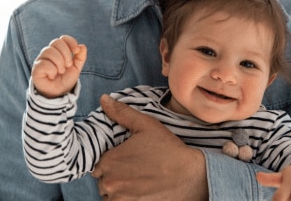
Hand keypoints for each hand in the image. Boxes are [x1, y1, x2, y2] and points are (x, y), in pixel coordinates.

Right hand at [31, 35, 86, 97]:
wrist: (58, 93)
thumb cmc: (65, 79)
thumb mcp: (76, 68)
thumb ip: (80, 57)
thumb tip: (82, 46)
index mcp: (58, 50)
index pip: (63, 38)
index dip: (71, 42)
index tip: (76, 51)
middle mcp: (48, 52)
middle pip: (56, 42)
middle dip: (66, 54)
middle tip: (68, 65)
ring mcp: (41, 59)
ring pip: (50, 51)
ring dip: (60, 63)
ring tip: (60, 72)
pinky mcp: (36, 68)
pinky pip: (45, 63)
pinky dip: (52, 71)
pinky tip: (52, 76)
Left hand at [92, 95, 207, 200]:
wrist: (191, 175)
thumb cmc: (169, 149)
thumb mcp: (146, 125)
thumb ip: (122, 113)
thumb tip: (104, 99)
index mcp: (109, 160)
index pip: (99, 164)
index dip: (113, 161)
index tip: (127, 160)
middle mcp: (109, 182)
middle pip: (103, 181)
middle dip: (115, 176)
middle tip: (136, 170)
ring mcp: (120, 199)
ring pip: (111, 196)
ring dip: (120, 190)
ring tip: (139, 182)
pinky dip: (128, 199)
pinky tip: (142, 192)